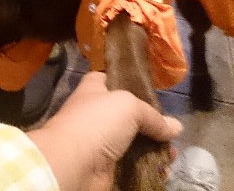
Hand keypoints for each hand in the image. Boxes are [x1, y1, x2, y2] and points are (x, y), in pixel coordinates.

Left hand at [27, 71, 181, 190]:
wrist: (73, 163)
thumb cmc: (97, 122)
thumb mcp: (128, 105)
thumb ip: (153, 115)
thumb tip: (175, 127)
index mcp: (95, 88)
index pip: (115, 79)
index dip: (134, 84)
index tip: (156, 93)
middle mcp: (98, 112)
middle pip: (131, 115)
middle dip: (153, 124)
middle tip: (171, 134)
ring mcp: (102, 140)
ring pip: (134, 142)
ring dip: (154, 149)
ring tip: (171, 155)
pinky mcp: (108, 164)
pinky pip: (133, 164)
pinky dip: (148, 167)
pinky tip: (163, 170)